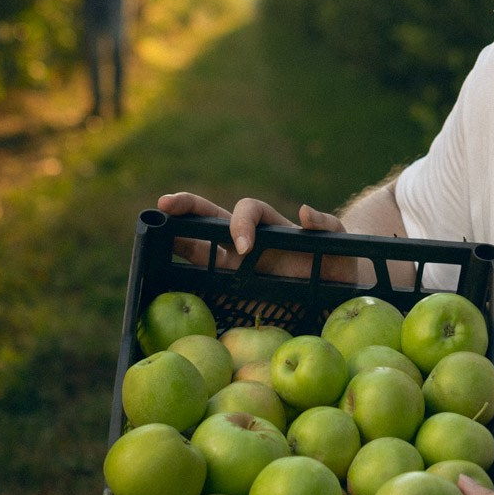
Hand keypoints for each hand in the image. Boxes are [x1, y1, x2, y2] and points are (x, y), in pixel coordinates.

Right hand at [155, 192, 355, 279]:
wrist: (335, 288)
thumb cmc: (339, 262)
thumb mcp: (341, 244)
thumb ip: (327, 226)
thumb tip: (304, 211)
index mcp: (271, 226)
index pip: (248, 209)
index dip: (241, 223)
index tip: (246, 248)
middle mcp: (248, 239)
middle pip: (211, 215)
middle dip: (187, 207)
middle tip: (164, 206)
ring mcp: (235, 262)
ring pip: (199, 243)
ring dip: (176, 237)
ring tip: (152, 234)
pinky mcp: (231, 285)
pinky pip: (202, 275)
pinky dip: (182, 273)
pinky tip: (163, 277)